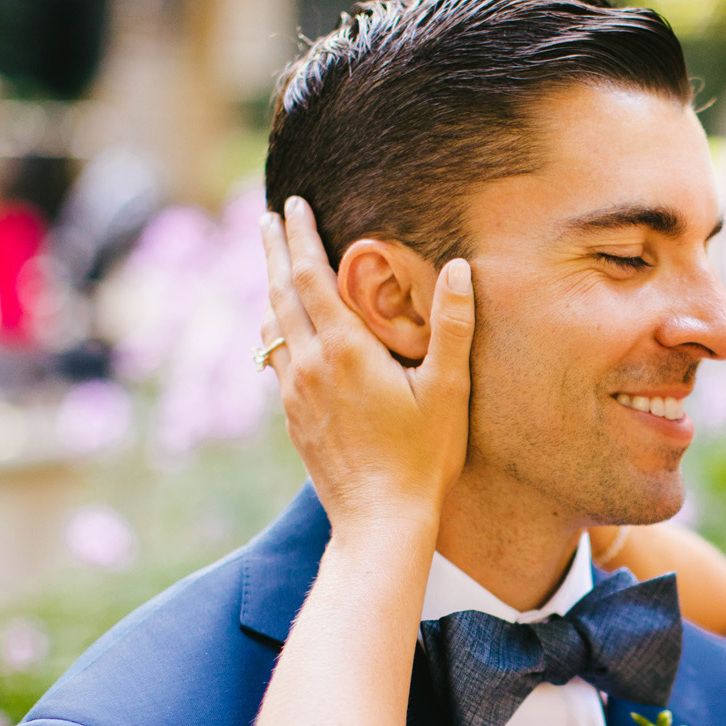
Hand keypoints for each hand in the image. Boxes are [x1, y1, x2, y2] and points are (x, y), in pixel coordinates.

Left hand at [260, 197, 472, 537]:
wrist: (379, 520)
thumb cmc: (423, 457)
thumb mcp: (449, 389)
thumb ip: (453, 325)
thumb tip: (460, 268)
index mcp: (344, 350)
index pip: (312, 277)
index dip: (301, 237)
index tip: (292, 205)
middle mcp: (309, 365)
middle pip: (280, 294)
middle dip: (274, 252)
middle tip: (265, 219)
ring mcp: (294, 394)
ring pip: (271, 327)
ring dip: (270, 289)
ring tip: (272, 267)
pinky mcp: (293, 418)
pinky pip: (275, 359)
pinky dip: (274, 330)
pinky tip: (280, 333)